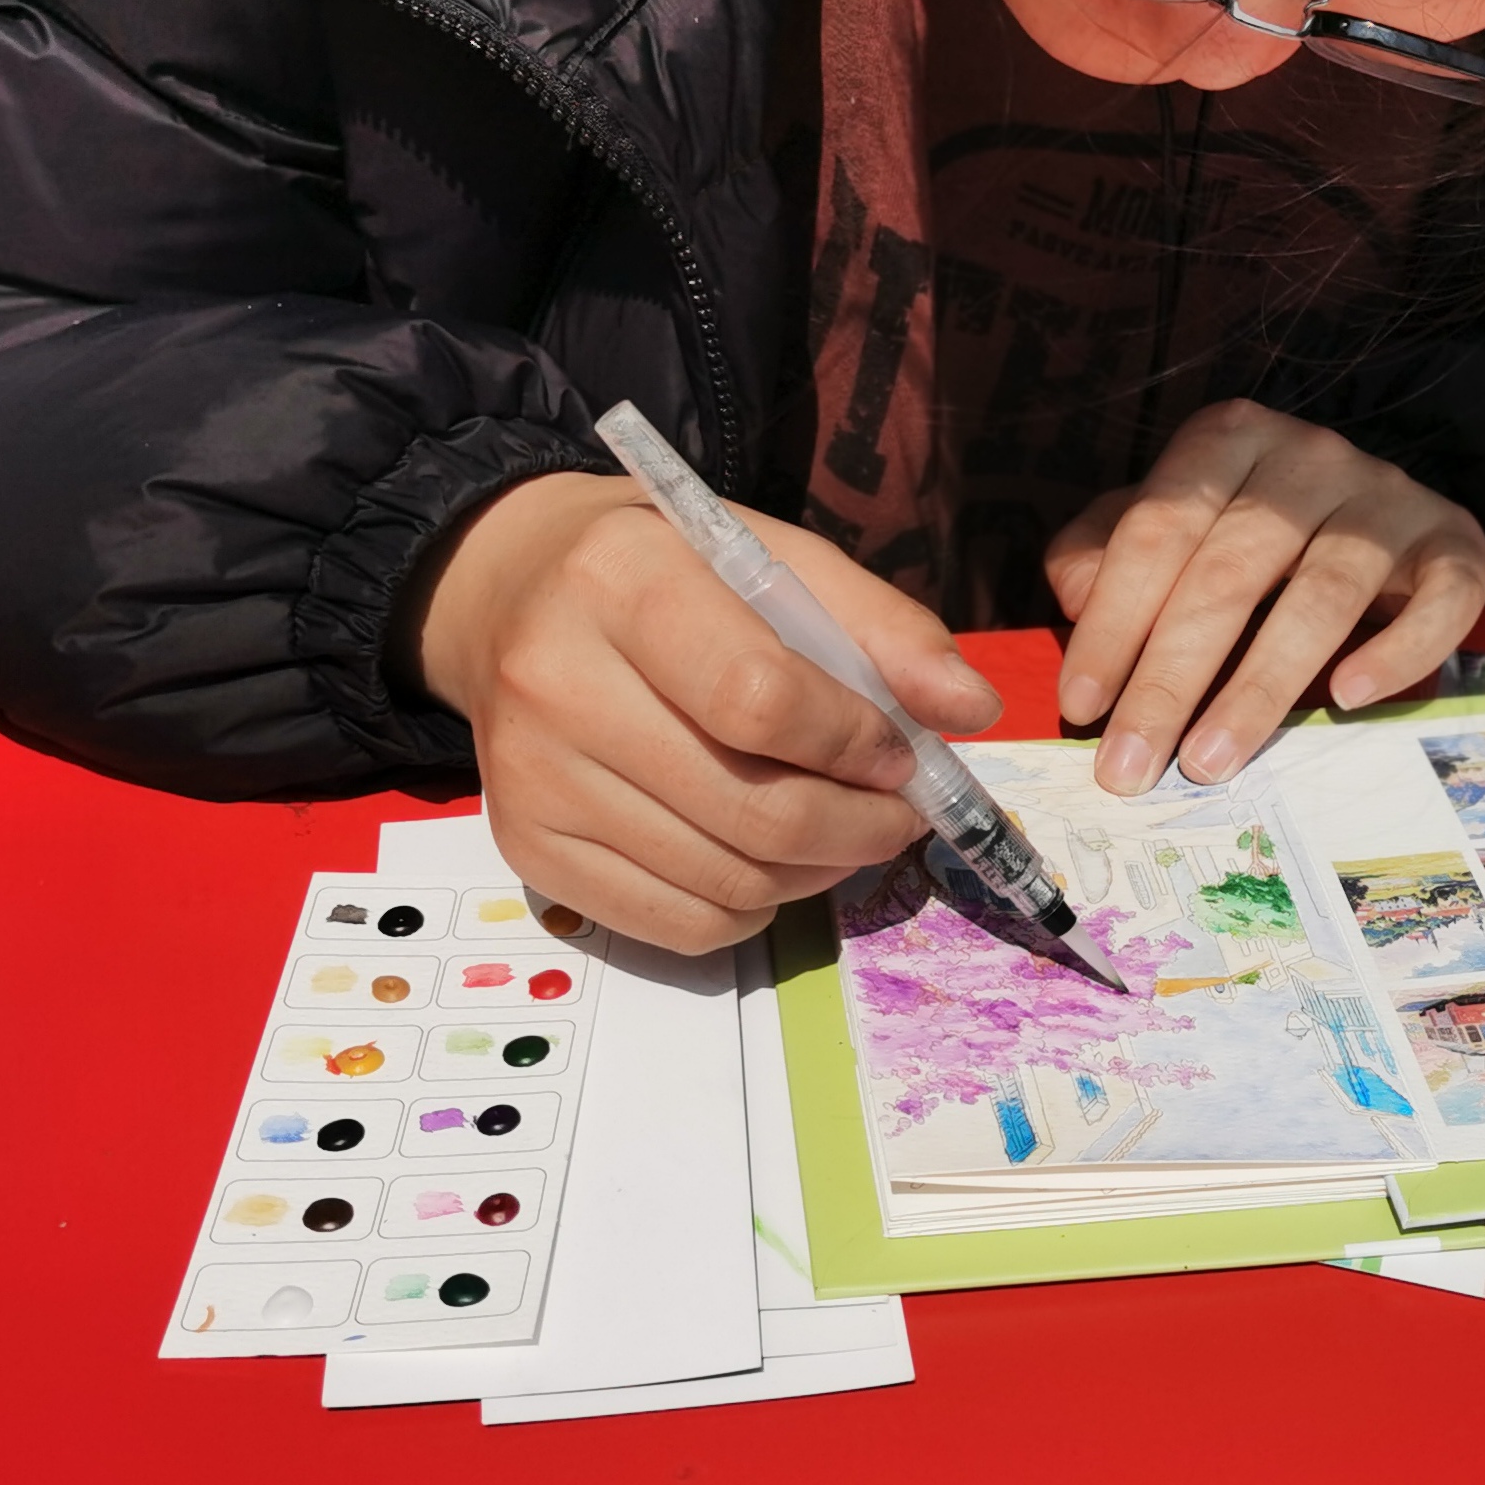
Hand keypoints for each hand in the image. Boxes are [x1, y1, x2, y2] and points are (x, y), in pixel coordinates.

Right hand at [412, 471, 1000, 952]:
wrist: (513, 595)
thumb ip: (879, 627)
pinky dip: (750, 910)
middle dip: (859, 826)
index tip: (903, 753)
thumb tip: (970, 709)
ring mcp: (532, 778)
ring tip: (842, 832)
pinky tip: (769, 861)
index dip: (855, 742)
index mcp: (621, 581)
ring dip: (815, 872)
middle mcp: (556, 682)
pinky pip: (677, 926)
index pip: (759, 697)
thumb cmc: (665, 573)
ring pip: (722, 880)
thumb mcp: (772, 559)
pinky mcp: (525, 849)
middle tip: (900, 815)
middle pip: (748, 807)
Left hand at [1046, 400, 1484, 794]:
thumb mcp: (1167, 524)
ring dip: (1259, 687)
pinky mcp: (1455, 542)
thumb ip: (1102, 551)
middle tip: (1131, 764)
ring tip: (1209, 761)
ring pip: (1322, 594)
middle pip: (1230, 571)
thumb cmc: (1248, 529)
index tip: (1081, 704)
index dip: (1113, 620)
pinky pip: (1439, 599)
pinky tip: (1349, 698)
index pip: (1157, 530)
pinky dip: (1397, 652)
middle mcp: (1311, 455)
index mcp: (1228, 438)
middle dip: (1169, 678)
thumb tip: (1073, 597)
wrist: (1380, 510)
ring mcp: (1388, 496)